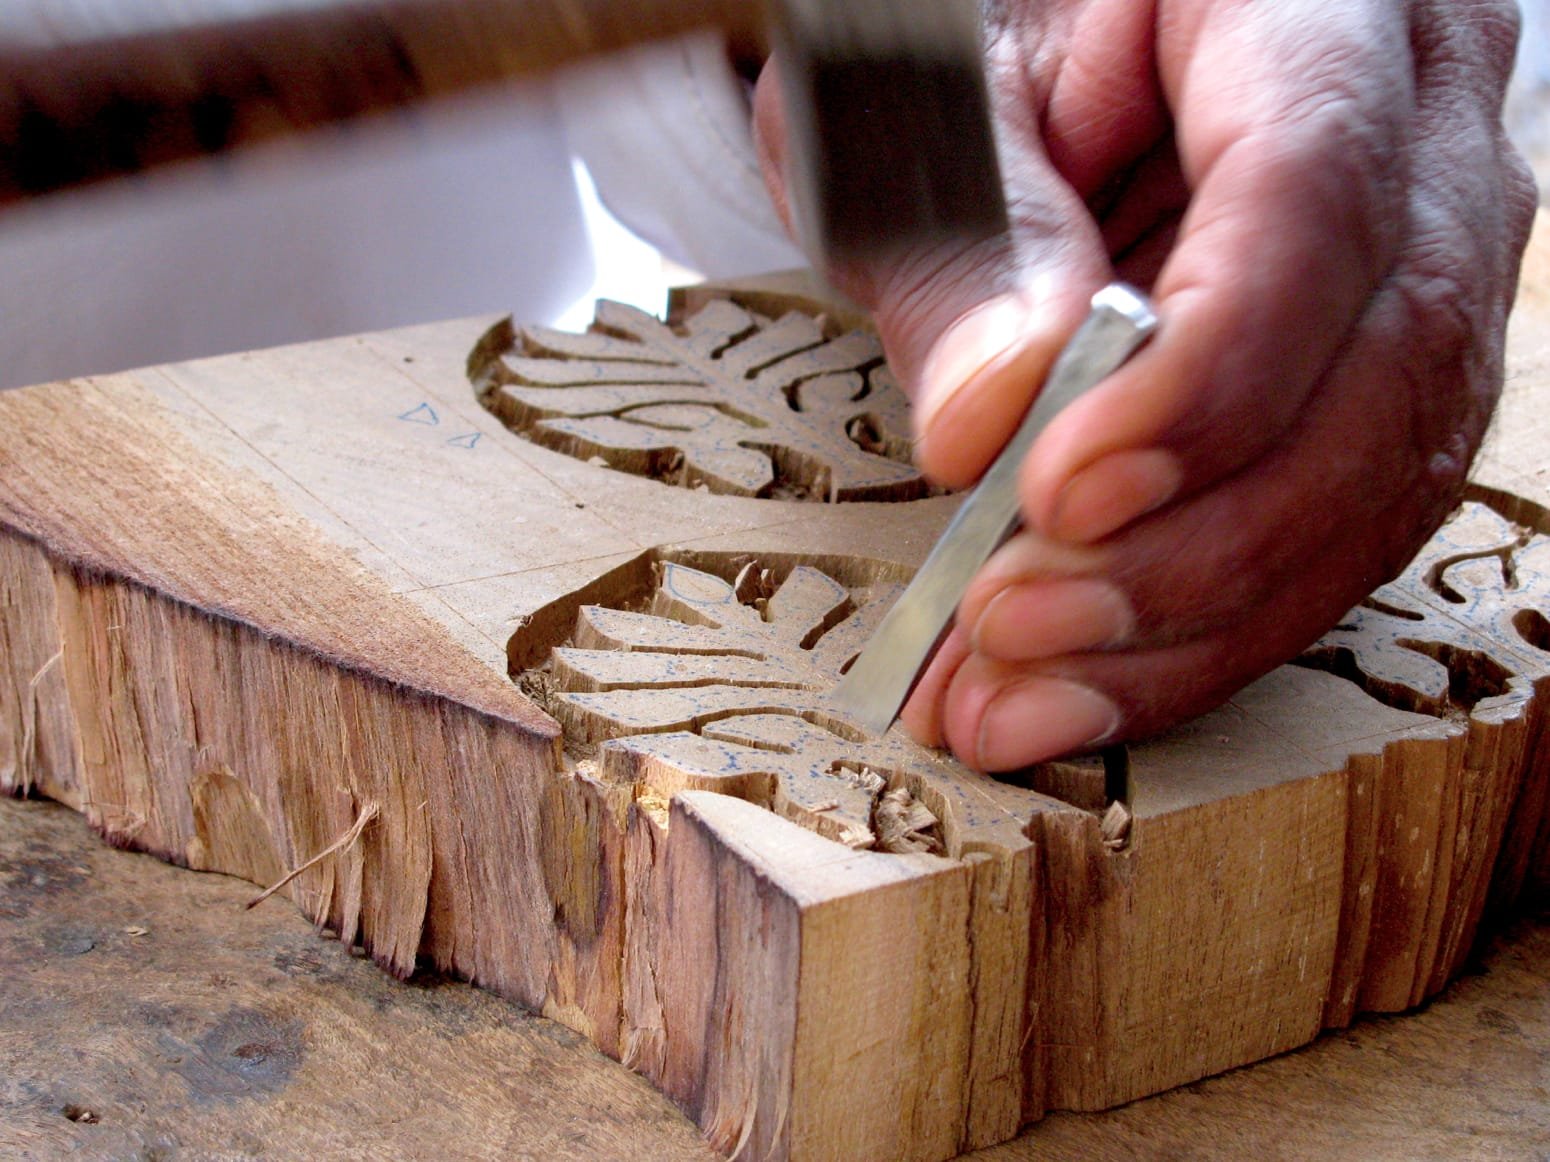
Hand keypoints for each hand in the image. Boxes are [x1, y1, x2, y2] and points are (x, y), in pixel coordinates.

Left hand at [754, 0, 1538, 769]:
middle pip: (1384, 370)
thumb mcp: (910, 103)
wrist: (1022, 29)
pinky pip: (1333, 519)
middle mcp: (1413, 132)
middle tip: (1015, 628)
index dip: (1208, 376)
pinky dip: (1202, 623)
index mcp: (1314, 5)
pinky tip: (1081, 682)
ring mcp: (1417, 258)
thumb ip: (958, 239)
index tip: (1064, 497)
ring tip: (1016, 697)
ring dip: (1191, 623)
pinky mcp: (1373, 371)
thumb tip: (988, 428)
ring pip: (1375, 480)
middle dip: (1194, 545)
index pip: (1316, 197)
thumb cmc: (957, 35)